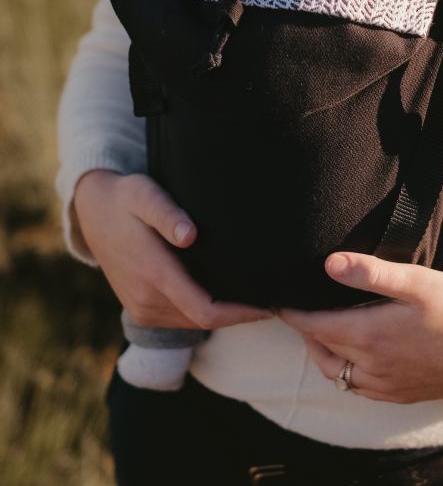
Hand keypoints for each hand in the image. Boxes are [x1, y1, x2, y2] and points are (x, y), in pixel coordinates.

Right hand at [74, 170, 273, 329]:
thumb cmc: (127, 198)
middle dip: (240, 315)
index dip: (241, 313)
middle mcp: (146, 299)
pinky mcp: (140, 309)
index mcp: (154, 274)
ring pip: (193, 323)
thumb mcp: (145, 195)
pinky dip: (205, 312)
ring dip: (224, 315)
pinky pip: (180, 319)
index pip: (206, 310)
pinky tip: (225, 295)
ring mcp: (141, 308)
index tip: (269, 304)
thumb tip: (189, 235)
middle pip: (205, 320)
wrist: (93, 213)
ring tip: (254, 295)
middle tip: (273, 297)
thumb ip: (168, 214)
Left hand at [280, 252, 442, 403]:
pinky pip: (359, 387)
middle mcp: (372, 367)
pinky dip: (346, 371)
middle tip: (298, 308)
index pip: (313, 326)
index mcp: (370, 336)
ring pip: (337, 373)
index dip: (291, 312)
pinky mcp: (401, 394)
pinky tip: (357, 355)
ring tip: (324, 328)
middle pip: (320, 350)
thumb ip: (371, 272)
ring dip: (323, 351)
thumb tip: (329, 263)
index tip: (276, 298)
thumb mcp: (418, 281)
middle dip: (304, 329)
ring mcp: (387, 386)